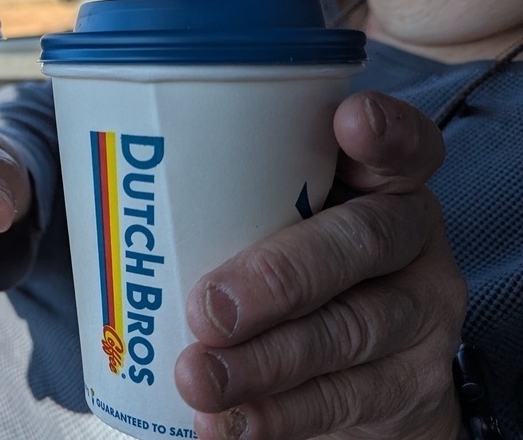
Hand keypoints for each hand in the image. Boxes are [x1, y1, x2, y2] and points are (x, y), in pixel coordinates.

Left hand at [175, 92, 467, 438]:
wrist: (367, 371)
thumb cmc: (293, 265)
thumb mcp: (277, 221)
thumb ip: (230, 203)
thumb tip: (113, 210)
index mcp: (381, 181)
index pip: (402, 143)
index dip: (383, 131)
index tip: (347, 120)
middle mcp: (409, 239)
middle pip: (361, 244)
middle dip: (281, 277)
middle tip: (207, 309)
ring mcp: (416, 315)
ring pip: (348, 333)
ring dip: (265, 362)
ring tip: (198, 378)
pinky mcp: (407, 386)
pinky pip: (341, 403)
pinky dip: (276, 417)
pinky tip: (226, 424)